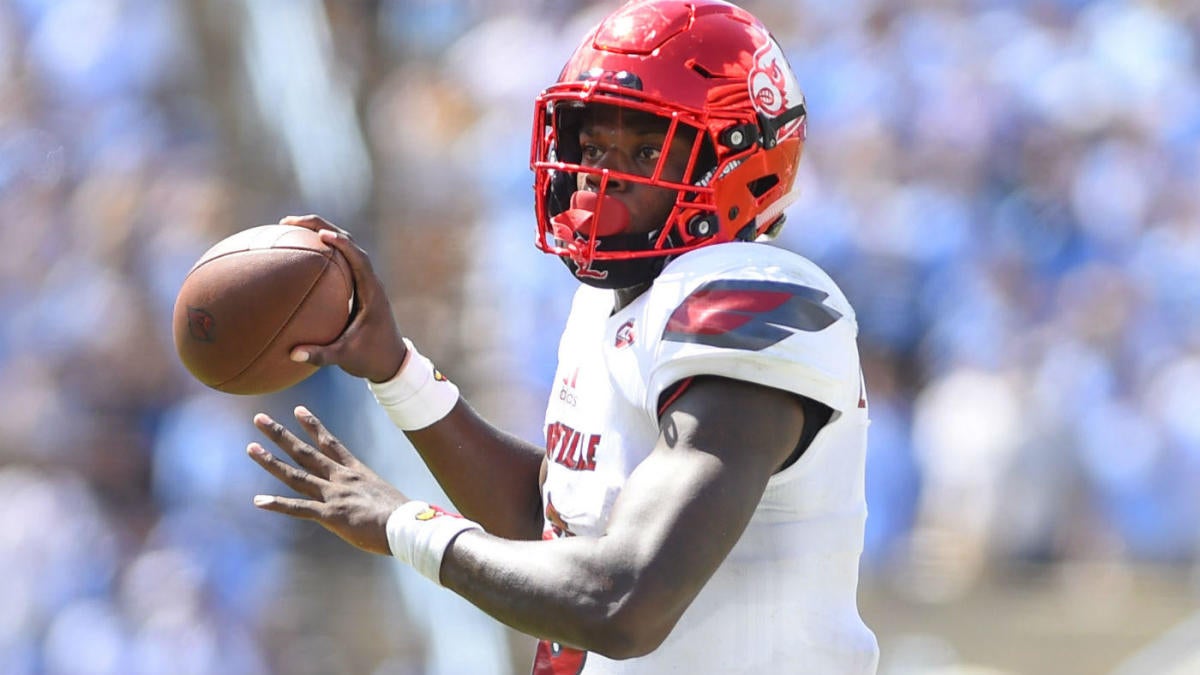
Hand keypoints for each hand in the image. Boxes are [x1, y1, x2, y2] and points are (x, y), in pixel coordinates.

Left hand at [248, 406, 406, 554]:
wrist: (406, 525)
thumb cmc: (402, 516)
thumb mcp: (383, 497)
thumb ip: (369, 495)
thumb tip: (369, 503)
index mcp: (356, 471)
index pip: (330, 443)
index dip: (312, 426)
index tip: (297, 410)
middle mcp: (341, 478)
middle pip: (305, 453)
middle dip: (280, 435)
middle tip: (259, 419)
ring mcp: (334, 494)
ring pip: (296, 475)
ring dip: (271, 461)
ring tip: (251, 448)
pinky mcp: (330, 514)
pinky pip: (299, 508)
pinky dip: (277, 505)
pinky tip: (258, 501)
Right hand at [280, 214, 407, 382]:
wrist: (392, 362)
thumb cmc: (372, 358)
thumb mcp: (346, 358)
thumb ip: (321, 356)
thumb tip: (293, 354)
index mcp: (372, 292)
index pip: (359, 258)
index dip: (342, 244)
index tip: (320, 233)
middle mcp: (369, 282)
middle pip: (349, 243)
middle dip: (320, 226)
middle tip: (290, 222)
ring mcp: (364, 283)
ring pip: (344, 249)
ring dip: (320, 234)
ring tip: (290, 228)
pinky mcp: (357, 288)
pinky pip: (339, 262)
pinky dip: (320, 252)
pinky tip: (297, 254)